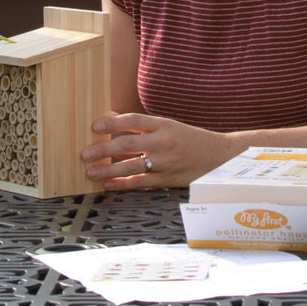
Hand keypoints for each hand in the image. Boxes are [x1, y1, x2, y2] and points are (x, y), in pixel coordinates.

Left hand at [81, 113, 225, 189]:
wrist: (221, 157)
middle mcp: (164, 142)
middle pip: (127, 144)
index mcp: (164, 124)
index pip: (133, 120)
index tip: (94, 126)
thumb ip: (147, 128)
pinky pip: (141, 183)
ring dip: (108, 170)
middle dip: (103, 150)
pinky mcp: (168, 180)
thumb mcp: (171, 127)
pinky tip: (109, 185)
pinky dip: (123, 184)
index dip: (112, 122)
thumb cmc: (192, 140)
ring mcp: (166, 162)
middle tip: (85, 154)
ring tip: (91, 172)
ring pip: (131, 166)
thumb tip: (116, 128)